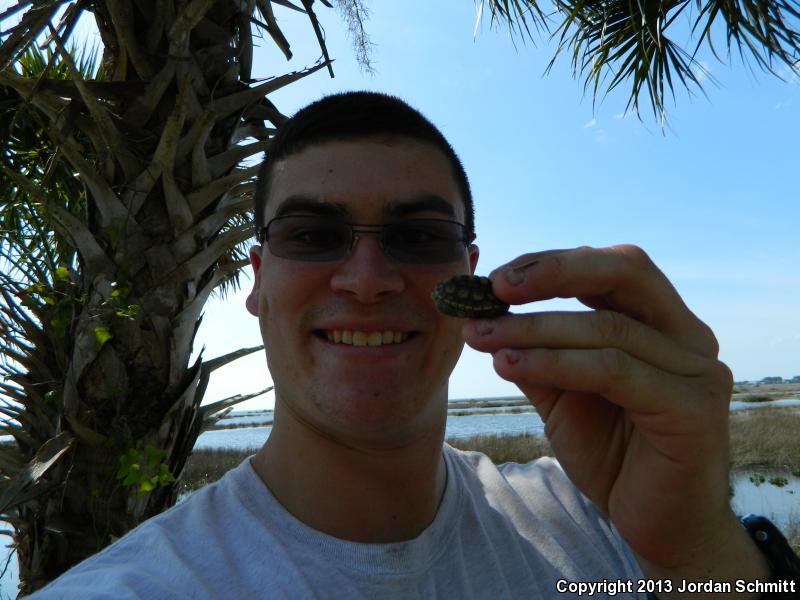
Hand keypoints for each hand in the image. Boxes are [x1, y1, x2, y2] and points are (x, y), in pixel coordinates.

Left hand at [462, 245, 744, 571]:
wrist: (658, 526)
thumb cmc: (614, 455)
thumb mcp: (563, 394)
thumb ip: (537, 353)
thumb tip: (484, 316)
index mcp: (662, 323)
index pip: (612, 267)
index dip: (553, 263)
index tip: (496, 279)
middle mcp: (688, 335)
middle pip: (626, 271)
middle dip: (555, 271)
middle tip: (497, 286)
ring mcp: (698, 370)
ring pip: (607, 328)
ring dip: (535, 329)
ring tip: (482, 337)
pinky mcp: (694, 408)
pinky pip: (614, 371)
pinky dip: (555, 363)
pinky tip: (510, 366)